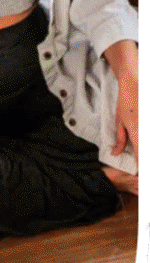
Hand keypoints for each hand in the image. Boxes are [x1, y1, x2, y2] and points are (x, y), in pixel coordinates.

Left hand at [107, 41, 137, 163]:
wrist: (135, 83)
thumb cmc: (126, 102)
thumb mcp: (119, 121)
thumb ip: (120, 139)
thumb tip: (116, 153)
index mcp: (138, 135)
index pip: (142, 159)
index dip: (142, 171)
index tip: (140, 179)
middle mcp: (147, 133)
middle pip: (147, 154)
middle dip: (143, 164)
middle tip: (139, 175)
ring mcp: (149, 128)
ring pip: (148, 147)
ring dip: (143, 153)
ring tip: (139, 158)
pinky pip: (148, 138)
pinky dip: (145, 143)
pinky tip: (141, 143)